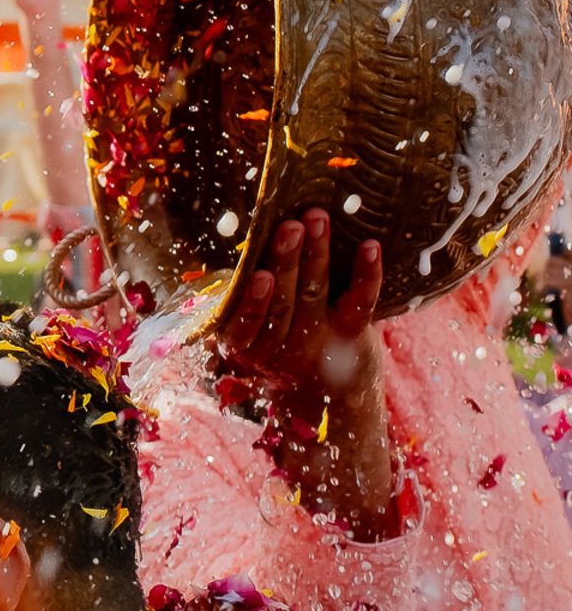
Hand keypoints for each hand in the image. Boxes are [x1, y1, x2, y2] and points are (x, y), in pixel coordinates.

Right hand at [218, 209, 381, 397]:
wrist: (325, 391)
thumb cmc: (276, 339)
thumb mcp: (248, 332)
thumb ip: (240, 297)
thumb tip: (244, 237)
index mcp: (245, 346)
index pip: (245, 326)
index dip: (252, 302)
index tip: (259, 275)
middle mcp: (280, 349)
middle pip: (283, 304)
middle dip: (286, 261)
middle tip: (290, 227)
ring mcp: (317, 342)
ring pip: (315, 295)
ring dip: (316, 255)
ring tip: (317, 219)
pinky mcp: (351, 333)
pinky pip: (359, 304)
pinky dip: (366, 274)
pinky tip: (370, 247)